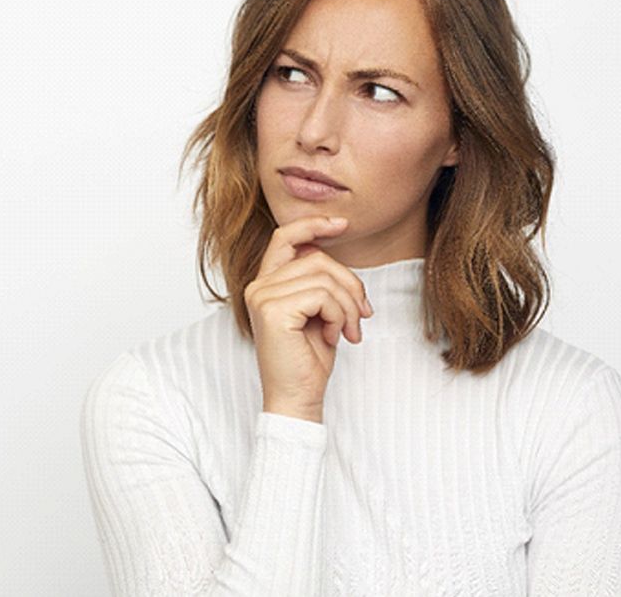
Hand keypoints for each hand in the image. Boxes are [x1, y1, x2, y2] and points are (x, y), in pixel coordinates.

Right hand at [244, 215, 373, 421]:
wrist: (298, 397)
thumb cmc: (309, 358)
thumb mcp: (319, 311)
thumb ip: (320, 280)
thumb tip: (332, 252)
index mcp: (267, 283)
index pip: (285, 237)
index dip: (313, 224)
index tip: (342, 224)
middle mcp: (258, 286)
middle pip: (317, 259)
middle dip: (350, 285)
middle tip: (362, 316)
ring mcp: (262, 297)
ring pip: (324, 278)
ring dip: (348, 306)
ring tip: (349, 331)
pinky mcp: (273, 311)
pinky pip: (322, 296)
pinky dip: (339, 316)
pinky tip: (335, 337)